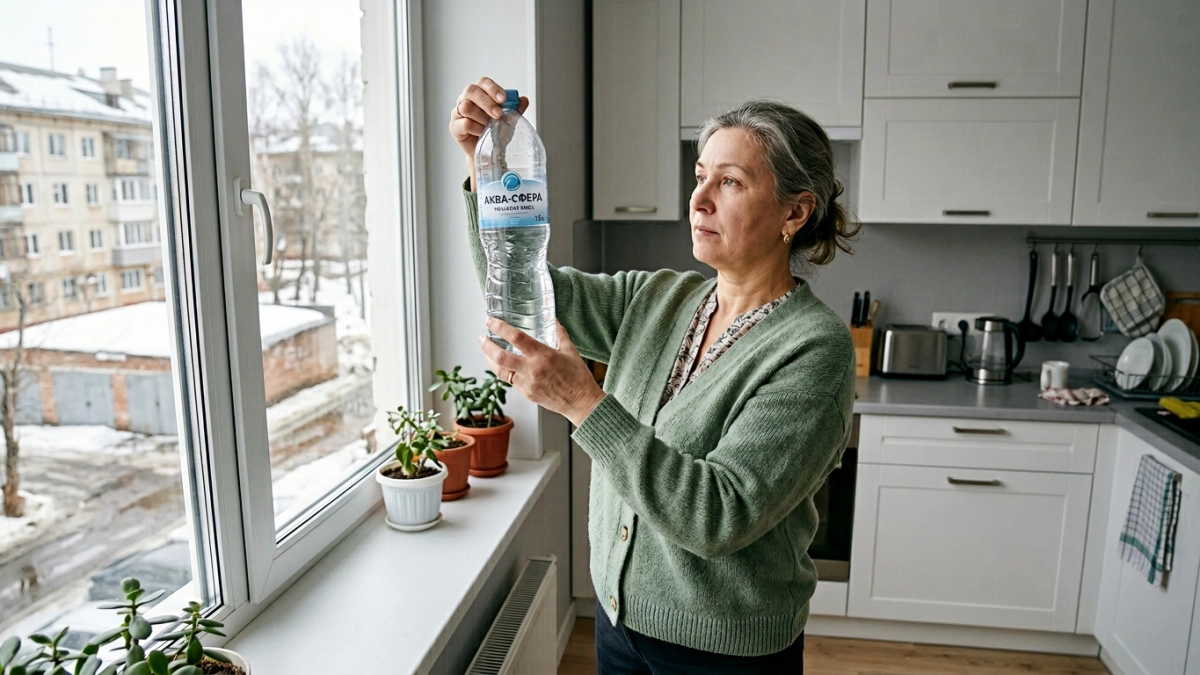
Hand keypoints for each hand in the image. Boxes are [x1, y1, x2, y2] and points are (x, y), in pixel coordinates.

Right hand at [448, 77, 529, 189]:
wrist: (489, 154)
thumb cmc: (496, 132)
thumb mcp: (509, 120)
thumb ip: (516, 109)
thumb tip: (524, 100)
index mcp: (480, 93)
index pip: (483, 83)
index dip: (493, 89)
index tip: (504, 99)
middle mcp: (466, 99)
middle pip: (471, 91)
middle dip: (487, 102)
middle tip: (499, 114)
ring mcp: (458, 112)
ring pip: (467, 107)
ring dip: (482, 118)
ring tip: (490, 127)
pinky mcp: (454, 126)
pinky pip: (464, 124)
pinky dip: (477, 129)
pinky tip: (482, 134)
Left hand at [479, 318, 605, 426]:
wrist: (580, 402)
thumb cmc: (578, 377)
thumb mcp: (570, 350)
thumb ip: (559, 333)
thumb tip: (552, 319)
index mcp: (543, 356)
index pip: (517, 338)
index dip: (500, 328)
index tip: (491, 321)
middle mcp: (532, 370)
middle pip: (500, 356)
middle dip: (487, 345)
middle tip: (482, 337)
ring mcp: (527, 384)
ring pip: (500, 371)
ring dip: (490, 360)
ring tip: (487, 351)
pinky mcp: (526, 394)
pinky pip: (509, 381)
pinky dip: (503, 371)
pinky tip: (502, 365)